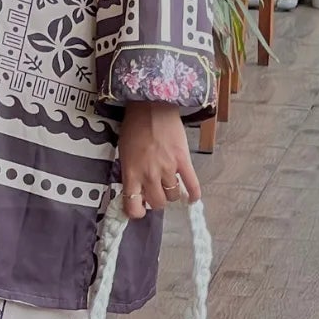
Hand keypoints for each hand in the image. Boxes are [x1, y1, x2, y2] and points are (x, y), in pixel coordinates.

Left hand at [117, 101, 201, 218]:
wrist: (151, 106)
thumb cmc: (134, 127)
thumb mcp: (124, 152)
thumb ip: (130, 172)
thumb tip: (137, 189)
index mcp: (131, 172)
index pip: (133, 206)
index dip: (136, 212)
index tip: (139, 209)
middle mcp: (149, 174)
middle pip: (157, 203)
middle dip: (157, 201)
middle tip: (157, 193)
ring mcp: (168, 168)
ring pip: (173, 195)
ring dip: (172, 193)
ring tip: (171, 186)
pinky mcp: (183, 160)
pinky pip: (192, 184)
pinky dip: (194, 194)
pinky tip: (192, 198)